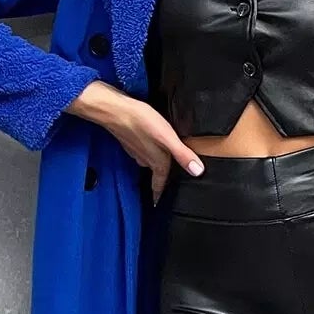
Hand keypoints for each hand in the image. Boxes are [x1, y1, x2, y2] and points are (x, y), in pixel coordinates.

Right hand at [72, 82, 204, 203]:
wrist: (115, 110)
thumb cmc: (141, 122)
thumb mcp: (167, 138)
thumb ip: (183, 155)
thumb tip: (198, 171)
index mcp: (156, 161)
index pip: (160, 183)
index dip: (160, 193)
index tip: (157, 203)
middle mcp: (145, 158)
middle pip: (155, 172)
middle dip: (159, 178)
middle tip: (164, 183)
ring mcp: (135, 149)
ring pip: (147, 160)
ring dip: (153, 163)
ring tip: (160, 164)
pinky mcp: (129, 139)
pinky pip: (140, 149)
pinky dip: (146, 150)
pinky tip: (148, 143)